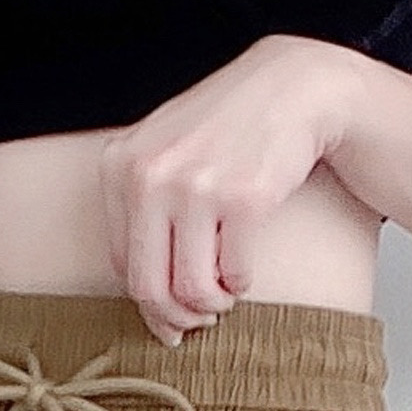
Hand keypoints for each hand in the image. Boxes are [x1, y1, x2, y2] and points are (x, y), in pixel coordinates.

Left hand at [99, 36, 353, 343]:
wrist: (291, 87)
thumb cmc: (226, 127)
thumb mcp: (164, 150)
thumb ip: (142, 211)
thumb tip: (151, 304)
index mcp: (120, 165)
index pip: (121, 265)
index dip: (148, 304)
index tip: (169, 317)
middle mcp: (150, 175)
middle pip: (149, 286)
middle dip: (176, 318)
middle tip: (197, 322)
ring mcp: (196, 186)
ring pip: (191, 290)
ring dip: (212, 305)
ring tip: (224, 294)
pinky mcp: (244, 198)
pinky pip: (235, 275)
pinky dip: (242, 283)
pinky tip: (244, 265)